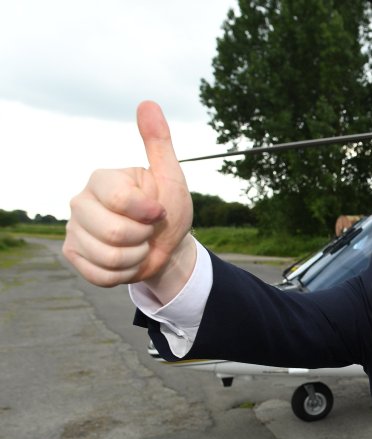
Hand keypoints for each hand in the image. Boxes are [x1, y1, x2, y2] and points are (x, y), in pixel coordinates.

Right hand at [63, 101, 194, 298]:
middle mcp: (80, 201)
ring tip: (139, 244)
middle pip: (115, 233)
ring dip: (137, 257)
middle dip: (144, 237)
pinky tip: (128, 260)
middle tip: (147, 231)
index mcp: (101, 179)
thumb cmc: (167, 209)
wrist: (165, 247)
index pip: (120, 200)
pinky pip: (101, 275)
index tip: (158, 212)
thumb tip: (148, 103)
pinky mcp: (74, 255)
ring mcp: (74, 229)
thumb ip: (158, 143)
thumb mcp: (170, 178)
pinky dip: (124, 274)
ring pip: (109, 257)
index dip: (148, 213)